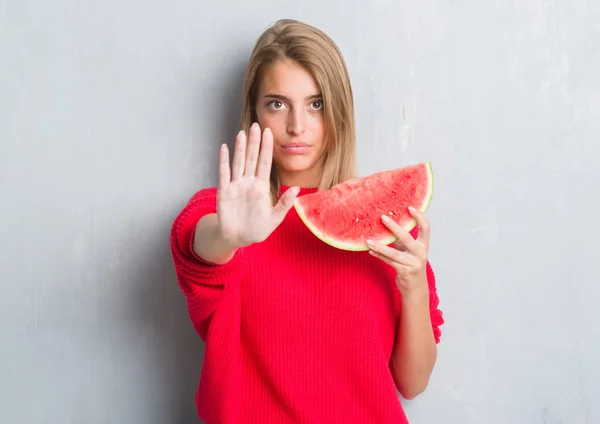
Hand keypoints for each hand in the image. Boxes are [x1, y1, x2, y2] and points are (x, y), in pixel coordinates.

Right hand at [216, 122, 299, 248]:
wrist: (237, 238)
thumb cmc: (257, 229)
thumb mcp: (274, 218)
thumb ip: (284, 203)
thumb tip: (297, 189)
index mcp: (262, 187)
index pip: (265, 163)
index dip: (267, 148)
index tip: (270, 133)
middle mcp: (249, 183)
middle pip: (252, 158)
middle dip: (254, 142)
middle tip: (256, 124)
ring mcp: (236, 185)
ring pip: (239, 162)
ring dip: (240, 148)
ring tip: (242, 132)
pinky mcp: (224, 191)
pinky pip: (223, 173)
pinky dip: (223, 160)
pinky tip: (224, 148)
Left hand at [366, 206, 429, 296]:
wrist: (415, 287)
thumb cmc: (410, 264)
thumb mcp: (409, 250)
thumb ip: (402, 239)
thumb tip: (388, 222)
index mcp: (424, 245)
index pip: (426, 228)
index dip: (419, 217)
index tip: (410, 207)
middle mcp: (421, 253)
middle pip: (407, 238)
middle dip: (394, 227)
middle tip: (383, 217)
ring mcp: (413, 263)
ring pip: (394, 253)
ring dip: (380, 246)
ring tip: (369, 241)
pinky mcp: (405, 272)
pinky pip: (389, 262)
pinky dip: (379, 255)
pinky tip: (370, 251)